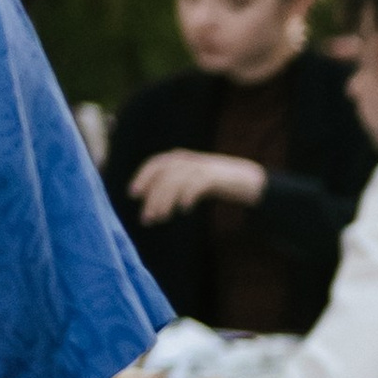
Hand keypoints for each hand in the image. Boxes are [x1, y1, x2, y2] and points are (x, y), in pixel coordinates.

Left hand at [129, 149, 266, 220]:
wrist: (244, 178)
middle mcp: (188, 160)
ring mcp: (201, 167)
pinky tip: (184, 209)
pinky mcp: (214, 176)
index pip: (155, 164)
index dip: (142, 177)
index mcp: (180, 158)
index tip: (133, 194)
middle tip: (147, 218)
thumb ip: (172, 184)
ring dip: (166, 201)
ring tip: (161, 218)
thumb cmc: (213, 182)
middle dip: (152, 197)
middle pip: (163, 176)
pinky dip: (188, 196)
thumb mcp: (189, 179)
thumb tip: (149, 201)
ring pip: (176, 181)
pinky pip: (196, 184)